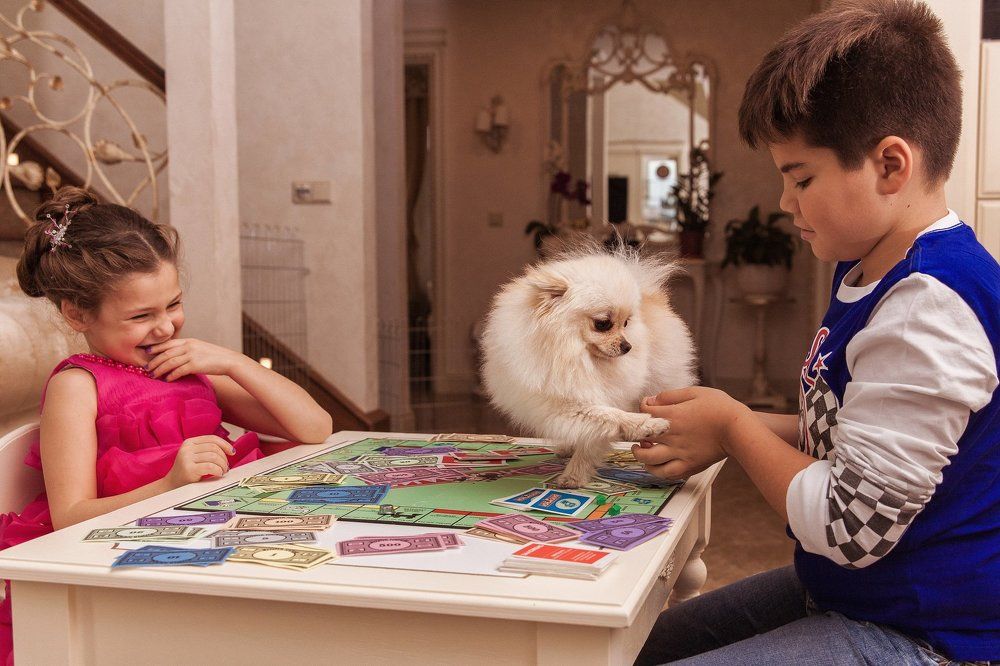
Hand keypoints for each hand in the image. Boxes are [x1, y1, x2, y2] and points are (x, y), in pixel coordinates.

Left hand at [147, 338, 244, 380]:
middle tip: (147, 369)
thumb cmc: (216, 356)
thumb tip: (176, 356)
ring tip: (153, 376)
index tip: (147, 352)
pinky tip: (166, 380)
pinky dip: (171, 376)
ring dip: (159, 370)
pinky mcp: (195, 365)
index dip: (156, 348)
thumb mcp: (200, 348)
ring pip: (169, 362)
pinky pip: (178, 371)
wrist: (229, 360)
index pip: (168, 343)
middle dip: (154, 362)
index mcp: (189, 341)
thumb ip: (188, 349)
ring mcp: (191, 355)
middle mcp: (188, 346)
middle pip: (165, 354)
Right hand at [166, 435, 235, 486]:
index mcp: (189, 442)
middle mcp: (187, 448)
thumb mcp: (195, 456)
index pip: (212, 439)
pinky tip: (218, 474)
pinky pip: (210, 466)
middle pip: (214, 448)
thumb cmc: (188, 471)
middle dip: (224, 458)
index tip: (232, 452)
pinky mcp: (188, 469)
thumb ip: (208, 450)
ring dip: (222, 465)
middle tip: (226, 467)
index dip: (225, 444)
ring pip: (214, 456)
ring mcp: (186, 458)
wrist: (172, 485)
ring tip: (222, 471)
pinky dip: (218, 470)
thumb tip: (230, 450)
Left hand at [632, 386, 750, 480]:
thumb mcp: (695, 392)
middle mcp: (673, 436)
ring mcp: (680, 453)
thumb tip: (652, 400)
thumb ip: (670, 396)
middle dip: (635, 434)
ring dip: (640, 455)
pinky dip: (657, 470)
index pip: (644, 412)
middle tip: (637, 432)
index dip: (642, 408)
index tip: (647, 407)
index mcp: (673, 416)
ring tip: (640, 450)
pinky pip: (667, 473)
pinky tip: (656, 464)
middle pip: (641, 438)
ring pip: (649, 460)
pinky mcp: (689, 466)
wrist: (739, 429)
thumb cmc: (720, 408)